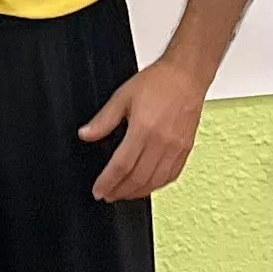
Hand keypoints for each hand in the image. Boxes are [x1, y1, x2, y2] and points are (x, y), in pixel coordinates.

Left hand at [80, 58, 205, 203]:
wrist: (186, 76)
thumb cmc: (159, 83)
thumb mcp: (122, 97)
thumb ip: (103, 120)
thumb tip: (86, 134)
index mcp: (143, 130)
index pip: (121, 166)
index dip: (107, 182)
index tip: (98, 190)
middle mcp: (161, 142)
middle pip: (138, 179)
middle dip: (120, 192)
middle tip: (108, 195)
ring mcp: (176, 148)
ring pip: (155, 182)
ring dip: (137, 192)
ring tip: (124, 193)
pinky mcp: (186, 150)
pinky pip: (171, 176)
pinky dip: (157, 185)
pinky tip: (147, 186)